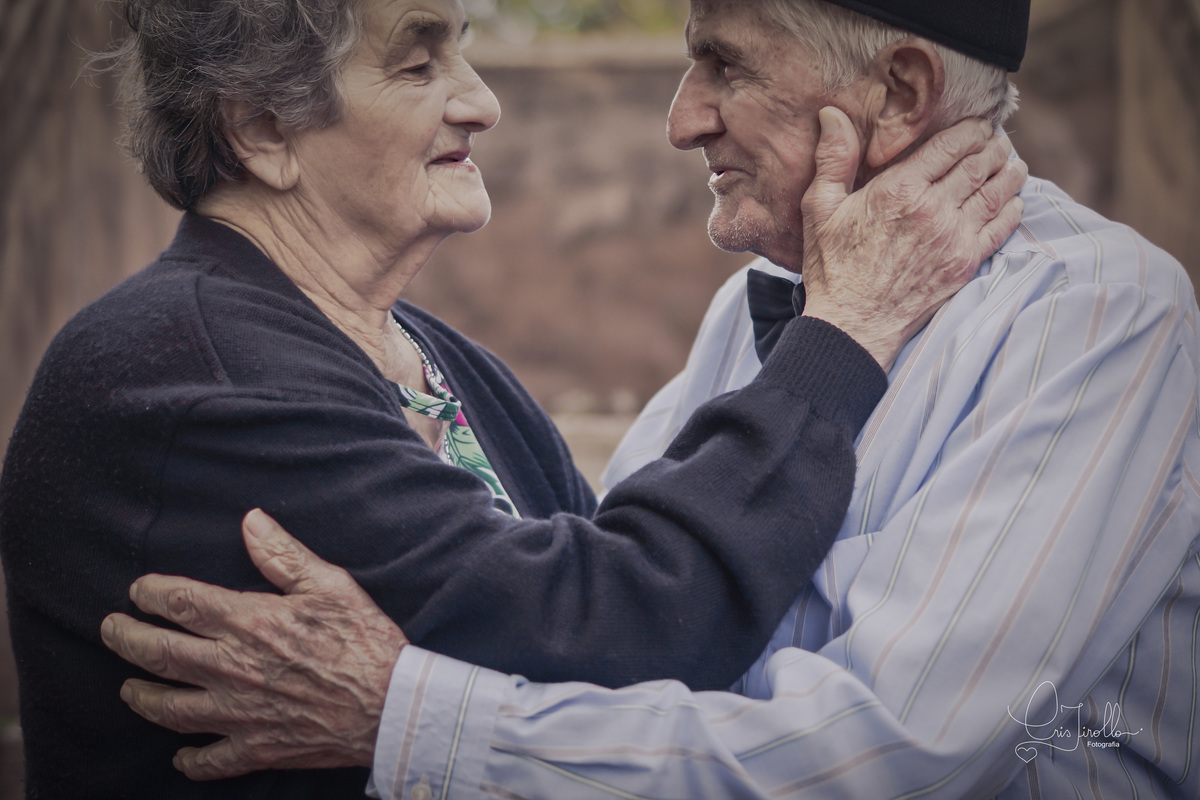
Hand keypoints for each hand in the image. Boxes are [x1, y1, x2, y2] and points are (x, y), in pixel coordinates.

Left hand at [100, 509, 405, 779]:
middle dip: (125, 638)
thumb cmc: (364, 640)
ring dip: (141, 695)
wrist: (391, 705)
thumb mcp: (329, 584)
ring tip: (129, 686)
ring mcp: (238, 712)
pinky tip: (180, 752)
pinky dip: (189, 758)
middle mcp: (232, 667)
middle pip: (158, 652)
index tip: (139, 589)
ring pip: (168, 708)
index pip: (180, 602)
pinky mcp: (254, 748)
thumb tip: (250, 520)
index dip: (150, 592)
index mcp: (249, 621)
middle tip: (110, 629)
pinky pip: (208, 760)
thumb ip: (283, 555)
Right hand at [800, 108, 1026, 370]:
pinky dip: (1012, 210)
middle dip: (994, 147)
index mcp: (899, 189)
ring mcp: (953, 238)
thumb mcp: (820, 208)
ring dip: (1010, 173)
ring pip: (996, 193)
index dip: (970, 130)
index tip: (978, 124)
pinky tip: (1014, 201)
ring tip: (1014, 163)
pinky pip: (1000, 228)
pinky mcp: (964, 264)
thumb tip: (832, 114)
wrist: (852, 324)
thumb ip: (833, 159)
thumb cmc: (832, 267)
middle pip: (978, 165)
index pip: (949, 146)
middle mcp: (933, 209)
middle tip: (999, 140)